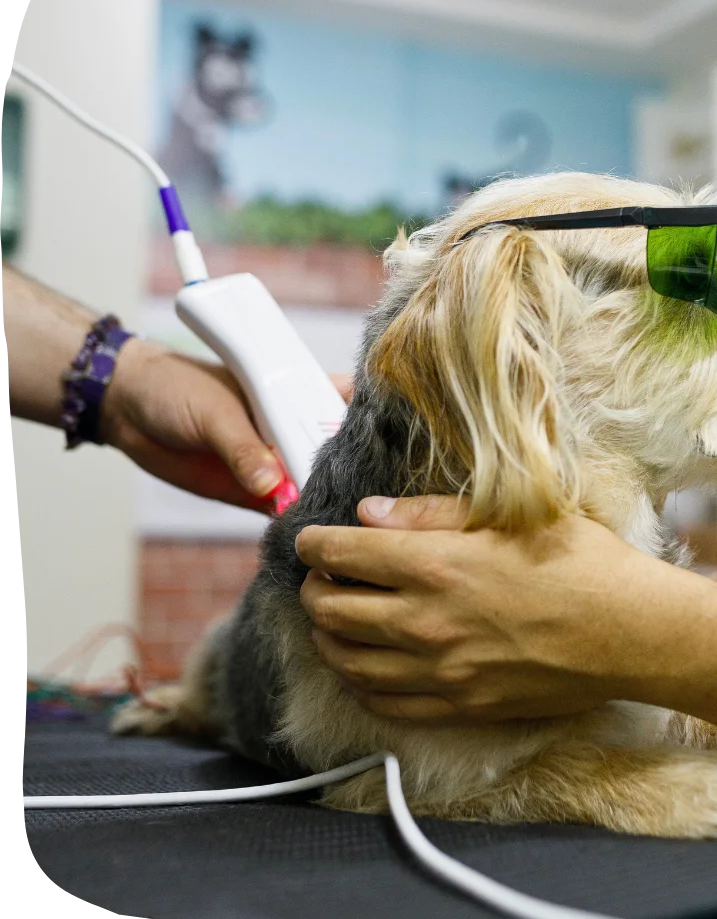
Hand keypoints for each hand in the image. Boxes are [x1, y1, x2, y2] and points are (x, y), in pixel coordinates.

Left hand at [102, 337, 353, 511]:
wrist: (127, 408)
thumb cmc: (178, 388)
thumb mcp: (215, 412)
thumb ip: (243, 449)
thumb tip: (273, 487)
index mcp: (296, 392)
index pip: (345, 404)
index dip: (369, 423)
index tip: (387, 445)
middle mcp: (294, 427)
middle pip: (338, 452)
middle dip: (353, 471)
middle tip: (368, 496)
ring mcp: (276, 461)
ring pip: (314, 483)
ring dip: (324, 499)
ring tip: (343, 518)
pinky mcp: (253, 491)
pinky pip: (283, 508)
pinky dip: (294, 520)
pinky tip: (308, 529)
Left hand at [296, 494, 672, 722]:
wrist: (631, 633)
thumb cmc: (582, 563)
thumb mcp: (512, 518)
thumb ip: (432, 515)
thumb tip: (369, 515)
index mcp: (437, 566)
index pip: (342, 554)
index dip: (314, 544)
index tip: (312, 539)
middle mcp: (425, 623)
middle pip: (329, 610)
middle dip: (312, 588)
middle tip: (322, 576)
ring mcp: (440, 673)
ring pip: (346, 661)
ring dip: (326, 636)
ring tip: (334, 619)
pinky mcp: (460, 706)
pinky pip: (384, 703)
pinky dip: (359, 682)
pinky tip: (362, 667)